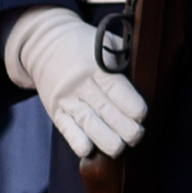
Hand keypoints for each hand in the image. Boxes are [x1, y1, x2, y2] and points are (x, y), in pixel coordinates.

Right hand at [2, 3, 140, 159]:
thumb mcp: (104, 42)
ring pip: (87, 122)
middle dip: (124, 128)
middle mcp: (79, 83)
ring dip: (105, 139)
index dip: (132, 105)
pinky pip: (65, 128)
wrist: (43, 43)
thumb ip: (123, 57)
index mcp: (95, 65)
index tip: (142, 116)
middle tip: (137, 136)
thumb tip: (147, 74)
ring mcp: (65, 97)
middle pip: (104, 109)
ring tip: (119, 148)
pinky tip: (87, 150)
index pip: (116, 89)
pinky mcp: (54, 109)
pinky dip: (76, 140)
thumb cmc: (83, 45)